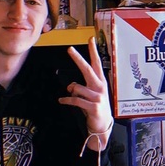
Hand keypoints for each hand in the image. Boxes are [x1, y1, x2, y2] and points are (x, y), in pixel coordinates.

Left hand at [59, 36, 112, 150]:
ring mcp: (98, 97)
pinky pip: (75, 100)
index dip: (93, 51)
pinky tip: (61, 100)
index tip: (91, 39)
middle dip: (78, 59)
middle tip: (70, 49)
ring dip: (71, 91)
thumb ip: (81, 88)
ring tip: (68, 95)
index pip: (97, 63)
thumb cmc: (96, 108)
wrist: (103, 126)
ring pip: (77, 88)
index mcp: (100, 82)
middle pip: (88, 69)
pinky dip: (66, 100)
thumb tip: (70, 86)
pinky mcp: (94, 107)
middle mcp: (100, 87)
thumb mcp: (90, 96)